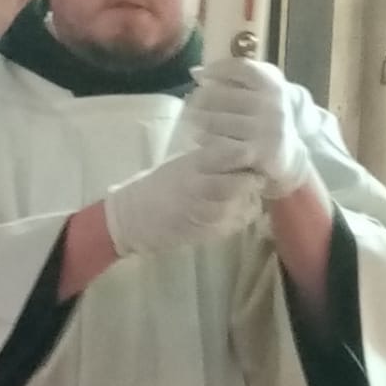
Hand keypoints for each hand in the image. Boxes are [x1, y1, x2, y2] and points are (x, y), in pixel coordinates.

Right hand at [101, 135, 261, 260]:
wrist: (131, 218)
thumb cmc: (158, 187)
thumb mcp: (183, 165)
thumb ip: (213, 161)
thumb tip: (247, 156)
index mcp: (193, 164)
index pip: (233, 153)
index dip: (248, 154)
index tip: (253, 155)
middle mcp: (199, 186)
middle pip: (242, 181)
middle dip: (253, 180)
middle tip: (255, 179)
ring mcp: (202, 211)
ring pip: (242, 205)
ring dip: (248, 201)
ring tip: (244, 198)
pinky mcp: (205, 232)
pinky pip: (234, 224)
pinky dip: (239, 218)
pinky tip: (232, 213)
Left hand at [188, 58, 312, 197]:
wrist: (291, 154)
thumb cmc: (266, 120)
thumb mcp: (261, 94)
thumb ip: (235, 79)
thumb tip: (194, 72)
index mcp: (273, 85)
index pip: (241, 68)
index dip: (216, 68)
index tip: (200, 76)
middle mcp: (271, 104)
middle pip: (221, 95)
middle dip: (199, 100)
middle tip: (189, 106)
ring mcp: (266, 129)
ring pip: (216, 121)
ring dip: (198, 122)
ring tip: (191, 124)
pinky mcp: (259, 153)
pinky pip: (222, 146)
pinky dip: (206, 143)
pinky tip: (199, 142)